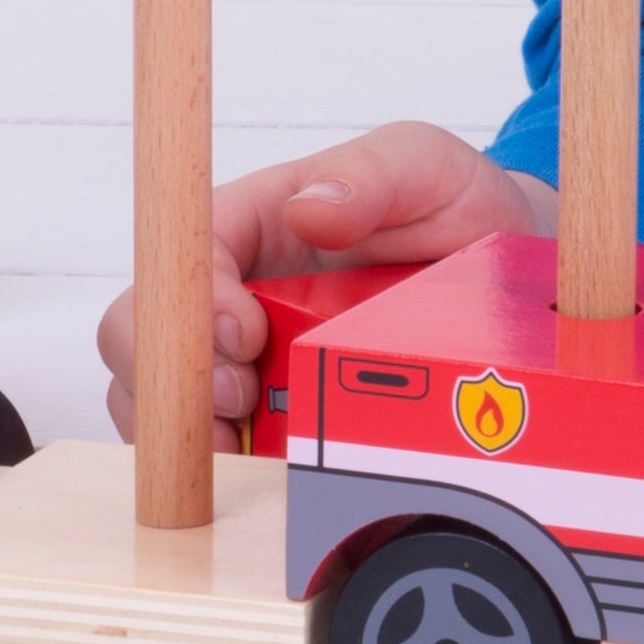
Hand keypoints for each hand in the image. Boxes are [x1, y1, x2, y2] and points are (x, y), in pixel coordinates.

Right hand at [93, 120, 558, 448]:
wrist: (501, 268)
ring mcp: (245, 360)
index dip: (191, 302)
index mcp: (250, 224)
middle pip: (143, 335)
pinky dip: (225, 471)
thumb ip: (371, 174)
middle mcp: (231, 293)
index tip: (245, 336)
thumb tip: (311, 206)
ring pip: (162, 402)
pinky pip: (217, 449)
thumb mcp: (424, 167)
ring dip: (189, 434)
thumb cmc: (449, 205)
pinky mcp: (271, 414)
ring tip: (250, 450)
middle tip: (242, 403)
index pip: (181, 258)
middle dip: (173, 379)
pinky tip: (271, 476)